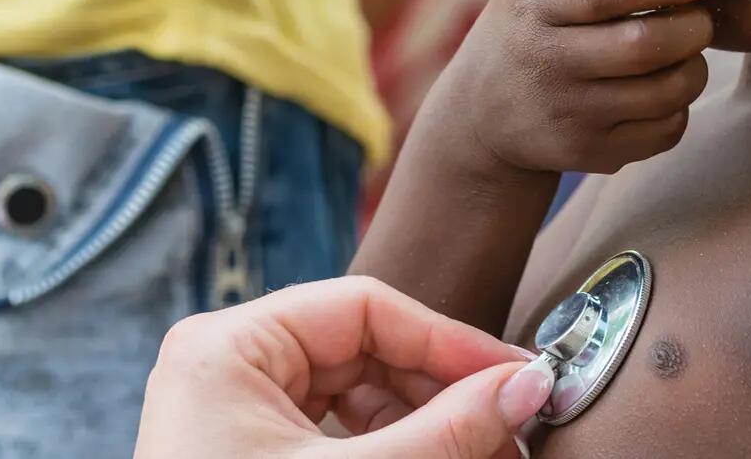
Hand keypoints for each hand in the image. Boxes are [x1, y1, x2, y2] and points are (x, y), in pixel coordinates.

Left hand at [135, 277, 555, 458]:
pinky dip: (388, 447)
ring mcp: (234, 412)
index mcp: (228, 347)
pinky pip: (333, 430)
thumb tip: (524, 385)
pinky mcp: (250, 454)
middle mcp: (226, 366)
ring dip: (424, 422)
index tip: (514, 375)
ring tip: (484, 451)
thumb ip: (445, 431)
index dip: (448, 340)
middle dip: (441, 391)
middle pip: (363, 349)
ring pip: (354, 393)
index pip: (363, 308)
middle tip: (510, 425)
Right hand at [426, 0, 717, 176]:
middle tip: (701, 14)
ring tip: (685, 48)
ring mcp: (568, 115)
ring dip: (693, 66)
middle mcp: (546, 62)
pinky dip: (680, 107)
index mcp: (532, 4)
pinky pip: (665, 132)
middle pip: (643, 46)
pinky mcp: (590, 155)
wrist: (481, 114)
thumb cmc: (526, 20)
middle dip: (693, 26)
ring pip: (664, 92)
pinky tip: (663, 86)